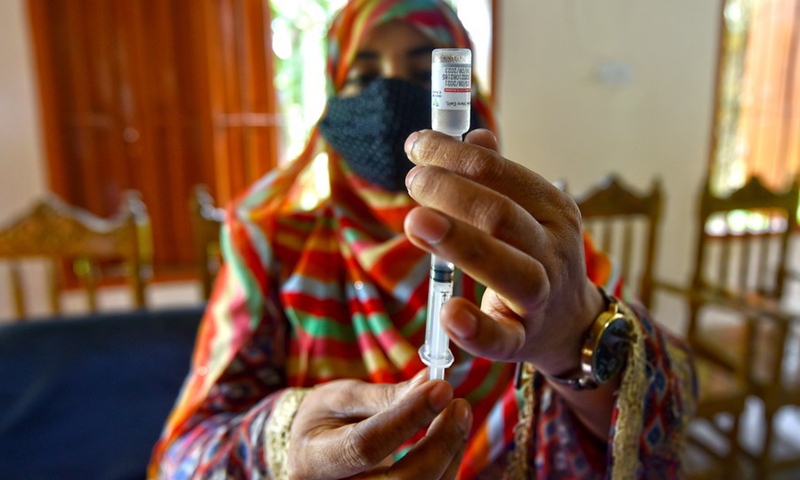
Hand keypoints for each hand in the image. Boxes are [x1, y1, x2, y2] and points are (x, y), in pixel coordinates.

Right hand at [287, 371, 471, 479]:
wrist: (311, 456)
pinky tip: (450, 437)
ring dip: (450, 453)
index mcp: (315, 461)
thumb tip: (430, 382)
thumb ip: (385, 396)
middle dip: (440, 444)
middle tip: (459, 406)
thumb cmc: (324, 421)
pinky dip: (447, 465)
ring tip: (458, 415)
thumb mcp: (342, 399)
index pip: (366, 446)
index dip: (408, 417)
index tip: (441, 388)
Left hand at [402, 129, 604, 376]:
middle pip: (501, 215)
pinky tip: (448, 311)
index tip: (415, 144)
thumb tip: (469, 135)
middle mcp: (551, 249)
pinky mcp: (523, 339)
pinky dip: (475, 327)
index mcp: (551, 207)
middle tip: (413, 180)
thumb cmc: (535, 254)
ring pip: (508, 270)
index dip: (452, 154)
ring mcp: (541, 297)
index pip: (498, 172)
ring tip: (415, 220)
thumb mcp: (527, 211)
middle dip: (452, 191)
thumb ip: (497, 176)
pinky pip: (502, 338)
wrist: (570, 322)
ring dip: (459, 242)